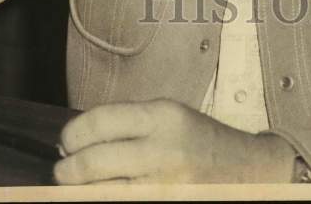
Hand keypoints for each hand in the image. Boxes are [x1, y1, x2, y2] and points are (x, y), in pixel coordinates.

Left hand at [54, 99, 294, 183]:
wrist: (248, 171)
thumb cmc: (199, 141)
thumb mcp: (167, 116)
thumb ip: (125, 123)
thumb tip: (73, 142)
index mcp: (163, 117)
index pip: (100, 122)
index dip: (73, 134)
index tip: (65, 142)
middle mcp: (164, 151)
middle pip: (94, 163)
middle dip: (69, 170)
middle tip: (63, 172)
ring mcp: (165, 186)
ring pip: (102, 192)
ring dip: (83, 191)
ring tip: (80, 186)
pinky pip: (123, 203)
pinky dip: (106, 199)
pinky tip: (105, 194)